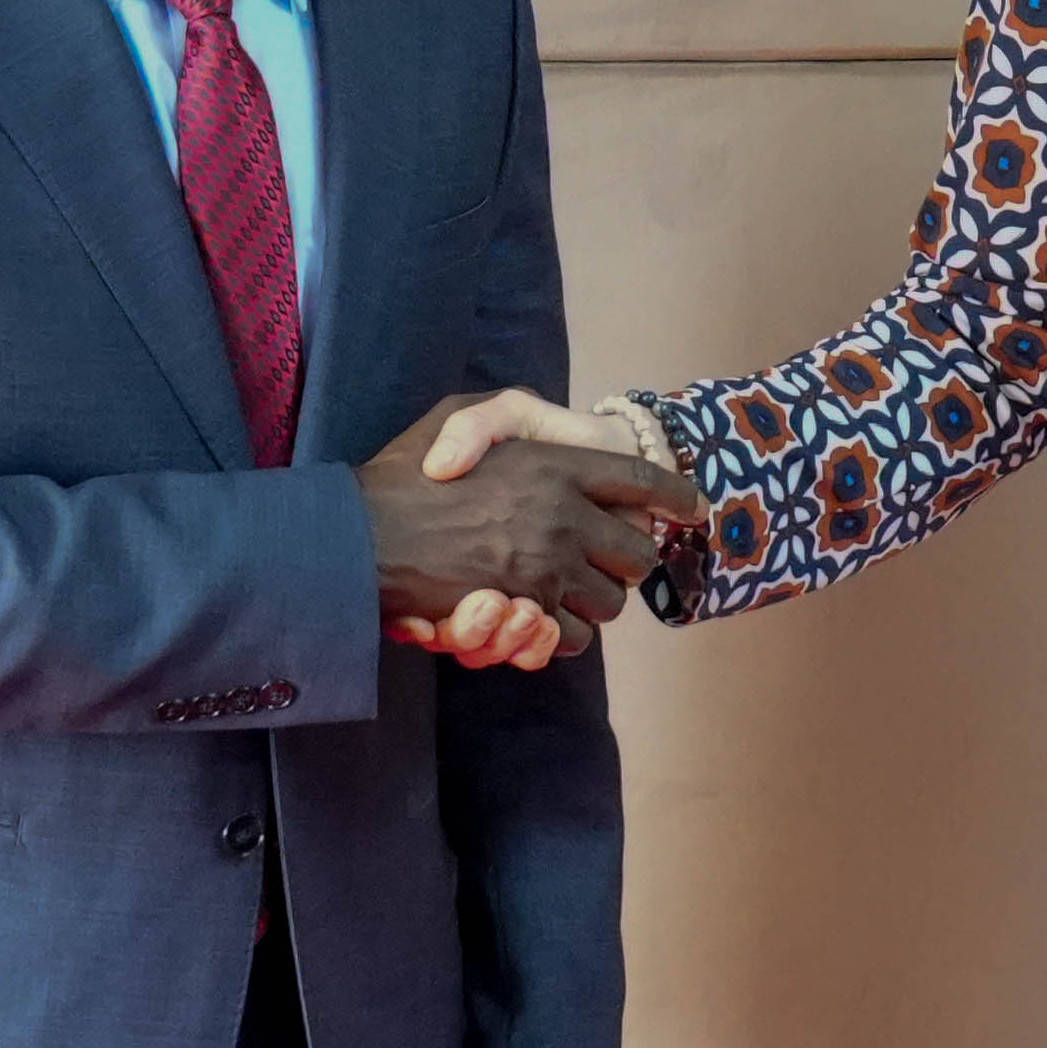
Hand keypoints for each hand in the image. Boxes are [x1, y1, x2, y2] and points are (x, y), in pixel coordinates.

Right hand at [360, 400, 692, 661]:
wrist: (355, 537)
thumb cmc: (405, 469)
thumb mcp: (457, 412)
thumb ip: (503, 420)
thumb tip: (558, 462)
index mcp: (552, 464)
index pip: (641, 480)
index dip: (674, 495)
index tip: (691, 506)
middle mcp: (560, 516)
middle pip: (637, 553)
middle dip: (627, 559)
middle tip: (606, 555)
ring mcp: (544, 569)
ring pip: (610, 602)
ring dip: (594, 599)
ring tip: (566, 585)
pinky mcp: (522, 613)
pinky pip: (572, 635)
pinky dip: (562, 632)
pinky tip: (541, 615)